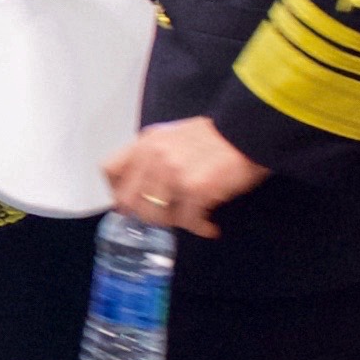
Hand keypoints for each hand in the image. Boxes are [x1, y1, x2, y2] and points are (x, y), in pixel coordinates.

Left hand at [103, 117, 268, 236]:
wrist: (249, 131)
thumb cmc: (215, 138)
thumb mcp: (174, 139)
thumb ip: (154, 159)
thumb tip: (142, 191)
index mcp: (146, 143)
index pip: (110, 170)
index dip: (118, 192)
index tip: (133, 204)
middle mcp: (153, 156)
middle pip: (128, 201)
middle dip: (146, 215)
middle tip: (167, 218)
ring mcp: (173, 173)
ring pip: (155, 215)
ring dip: (174, 223)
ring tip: (193, 219)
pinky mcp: (195, 189)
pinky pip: (187, 221)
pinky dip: (200, 228)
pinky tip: (209, 226)